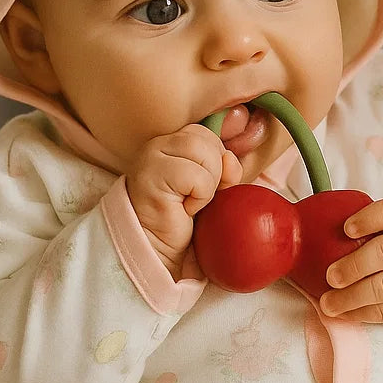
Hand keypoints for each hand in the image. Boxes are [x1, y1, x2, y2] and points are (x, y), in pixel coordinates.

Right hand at [125, 124, 241, 276]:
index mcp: (169, 143)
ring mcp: (152, 158)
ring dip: (209, 183)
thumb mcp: (210, 187)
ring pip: (204, 152)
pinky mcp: (152, 177)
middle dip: (216, 171)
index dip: (217, 159)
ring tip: (191, 202)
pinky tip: (184, 209)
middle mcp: (157, 145)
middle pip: (207, 140)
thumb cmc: (180, 217)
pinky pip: (197, 176)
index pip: (206, 134)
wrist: (156, 247)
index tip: (205, 186)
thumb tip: (230, 158)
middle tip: (198, 196)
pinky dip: (201, 196)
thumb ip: (223, 169)